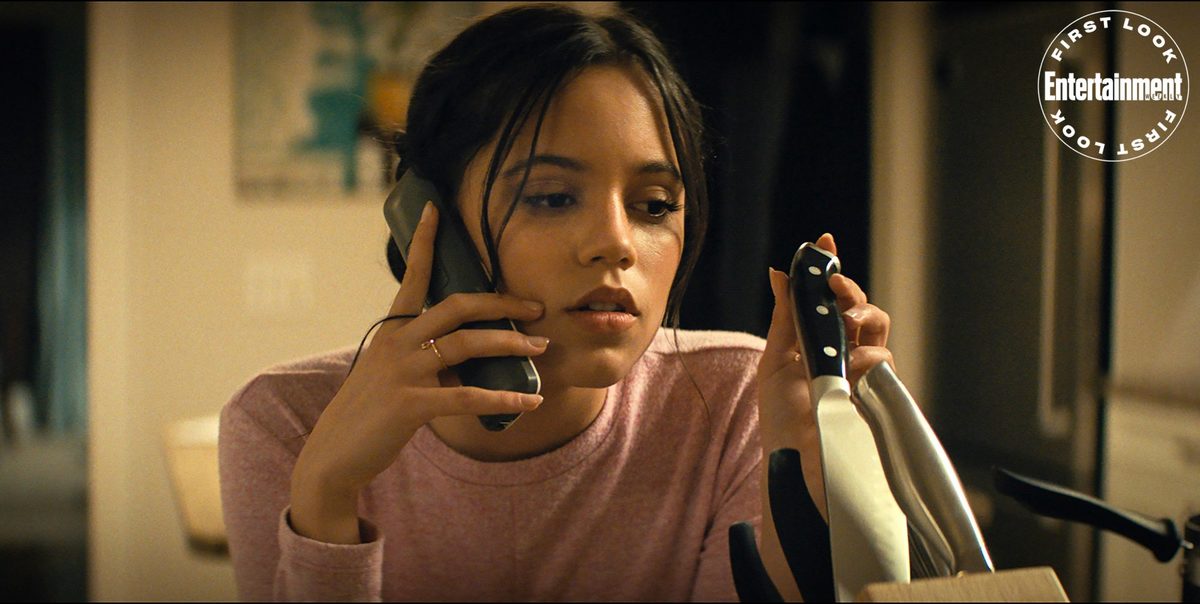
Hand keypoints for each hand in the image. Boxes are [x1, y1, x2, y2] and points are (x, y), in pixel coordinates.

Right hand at [290, 201, 548, 542]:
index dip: (425, 242)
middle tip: (537, 306)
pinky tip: (530, 402)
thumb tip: (471, 356)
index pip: (412, 277)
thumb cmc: (370, 414)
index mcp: (391, 330)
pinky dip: (504, 399)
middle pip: (457, 307)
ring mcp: (402, 372)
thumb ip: (426, 357)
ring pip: (467, 345)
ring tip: (541, 348)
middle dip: (501, 303)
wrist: (335, 456)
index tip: (437, 209)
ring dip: (511, 344)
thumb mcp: (393, 374)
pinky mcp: (410, 405)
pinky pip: (469, 397)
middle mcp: (396, 343)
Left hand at [756, 233, 894, 516]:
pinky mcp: (877, 393)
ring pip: (878, 327)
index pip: (827, 298)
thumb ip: (784, 318)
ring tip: (847, 314)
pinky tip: (852, 359)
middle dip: (849, 287)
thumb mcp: (775, 363)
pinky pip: (882, 361)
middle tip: (834, 280)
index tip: (823, 240)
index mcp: (815, 342)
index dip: (828, 268)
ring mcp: (861, 372)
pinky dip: (868, 353)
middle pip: (857, 307)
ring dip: (865, 312)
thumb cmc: (782, 421)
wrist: (794, 464)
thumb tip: (780, 273)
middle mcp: (842, 353)